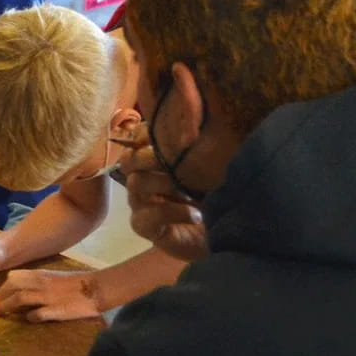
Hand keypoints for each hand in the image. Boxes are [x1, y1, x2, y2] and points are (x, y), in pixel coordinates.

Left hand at [0, 269, 101, 321]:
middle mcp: (40, 284)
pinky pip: (37, 314)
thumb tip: (20, 291)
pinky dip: (29, 317)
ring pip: (19, 299)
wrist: (95, 289)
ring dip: (6, 307)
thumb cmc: (74, 283)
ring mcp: (47, 297)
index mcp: (40, 275)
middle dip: (0, 298)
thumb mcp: (52, 277)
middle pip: (12, 288)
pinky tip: (28, 319)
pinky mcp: (56, 310)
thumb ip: (37, 282)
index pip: (13, 277)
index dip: (2, 287)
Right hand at [119, 124, 206, 260]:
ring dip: (164, 182)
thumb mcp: (214, 167)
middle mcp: (143, 181)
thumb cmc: (219, 197)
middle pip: (129, 160)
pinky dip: (172, 212)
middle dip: (150, 156)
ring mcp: (141, 204)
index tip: (163, 131)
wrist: (226, 236)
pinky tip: (195, 214)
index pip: (135, 141)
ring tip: (191, 190)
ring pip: (136, 184)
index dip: (142, 134)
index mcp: (155, 164)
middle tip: (177, 160)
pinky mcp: (146, 228)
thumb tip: (199, 119)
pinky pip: (146, 217)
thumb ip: (202, 147)